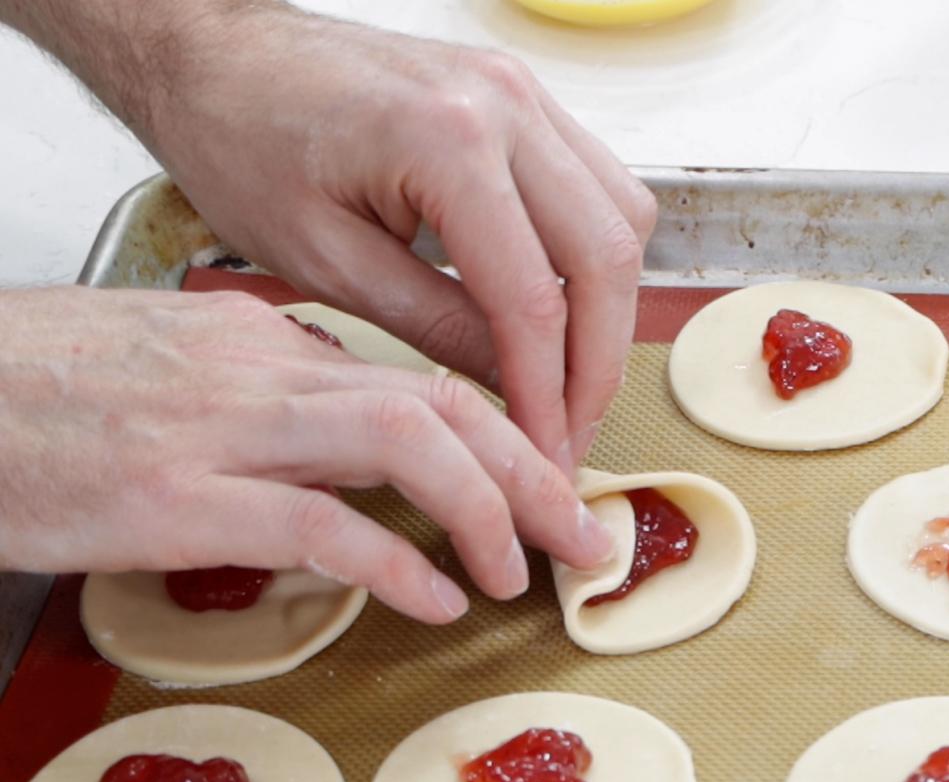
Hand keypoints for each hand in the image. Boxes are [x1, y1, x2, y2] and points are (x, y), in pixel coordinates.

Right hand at [0, 287, 615, 623]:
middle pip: (443, 404)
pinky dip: (399, 563)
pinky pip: (324, 525)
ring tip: (525, 572)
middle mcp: (259, 368)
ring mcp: (221, 429)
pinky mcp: (178, 499)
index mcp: (263, 339)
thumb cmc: (35, 396)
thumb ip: (265, 403)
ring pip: (407, 444)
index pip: (420, 378)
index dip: (506, 437)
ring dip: (489, 511)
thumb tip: (348, 458)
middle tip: (589, 536)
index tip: (550, 487)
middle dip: (537, 471)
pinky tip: (434, 598)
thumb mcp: (170, 375)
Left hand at [140, 4, 655, 467]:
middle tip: (573, 433)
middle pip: (607, 258)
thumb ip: (433, 327)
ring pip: (624, 220)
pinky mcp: (525, 100)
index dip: (548, 392)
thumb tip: (512, 391)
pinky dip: (595, 256)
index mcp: (445, 142)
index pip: (532, 298)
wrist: (215, 53)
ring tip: (571, 379)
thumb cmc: (240, 136)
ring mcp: (524, 94)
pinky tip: (560, 306)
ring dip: (610, 308)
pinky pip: (601, 186)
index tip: (546, 452)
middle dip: (599, 363)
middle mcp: (504, 106)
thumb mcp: (323, 260)